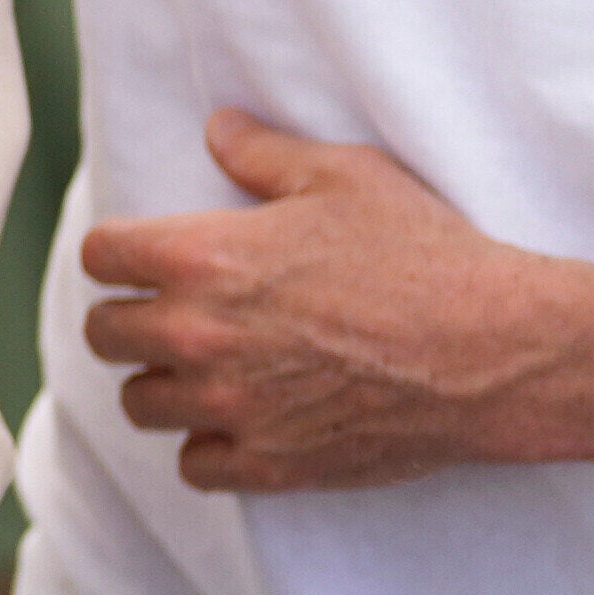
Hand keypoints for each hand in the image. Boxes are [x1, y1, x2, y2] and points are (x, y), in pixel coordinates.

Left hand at [78, 115, 580, 493]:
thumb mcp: (345, 177)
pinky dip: (207, 445)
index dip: (119, 253)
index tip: (140, 257)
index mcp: (204, 257)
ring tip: (203, 367)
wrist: (492, 350)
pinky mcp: (270, 464)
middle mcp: (201, 335)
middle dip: (129, 318)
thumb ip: (264, 155)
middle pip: (104, 335)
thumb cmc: (422, 254)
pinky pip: (193, 466)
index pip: (101, 256)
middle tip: (171, 311)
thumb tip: (218, 128)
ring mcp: (232, 408)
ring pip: (140, 404)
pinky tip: (239, 419)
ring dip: (163, 383)